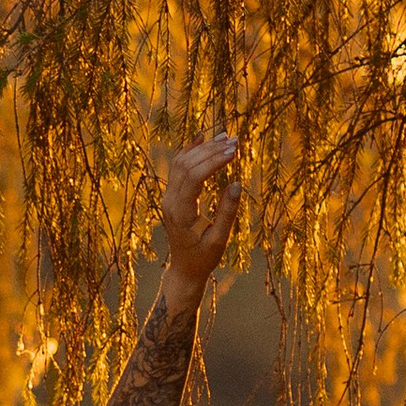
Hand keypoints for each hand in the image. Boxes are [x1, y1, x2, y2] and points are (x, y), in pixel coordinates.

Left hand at [161, 130, 241, 303]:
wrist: (184, 269)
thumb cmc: (203, 258)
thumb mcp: (218, 240)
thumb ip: (227, 213)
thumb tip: (237, 184)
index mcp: (180, 212)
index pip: (194, 177)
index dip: (214, 161)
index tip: (234, 152)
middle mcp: (170, 201)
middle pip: (187, 165)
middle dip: (211, 150)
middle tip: (234, 140)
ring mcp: (168, 196)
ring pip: (181, 162)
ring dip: (203, 147)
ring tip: (226, 137)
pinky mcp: (171, 195)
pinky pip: (177, 167)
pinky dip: (190, 151)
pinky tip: (203, 138)